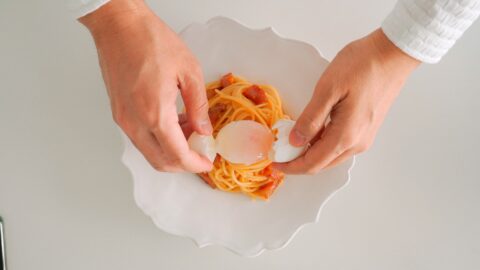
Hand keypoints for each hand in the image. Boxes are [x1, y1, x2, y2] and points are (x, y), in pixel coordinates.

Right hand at [79, 0, 212, 171]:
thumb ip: (199, 106)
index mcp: (154, 112)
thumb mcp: (189, 71)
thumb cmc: (149, 40)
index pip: (177, 155)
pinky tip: (173, 122)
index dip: (195, 164)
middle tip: (201, 152)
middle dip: (183, 164)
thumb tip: (204, 129)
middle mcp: (134, 121)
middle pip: (160, 162)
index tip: (208, 162)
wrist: (119, 25)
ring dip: (170, 151)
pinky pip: (140, 138)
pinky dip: (158, 139)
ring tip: (190, 131)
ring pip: (149, 152)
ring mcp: (123, 119)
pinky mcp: (119, 112)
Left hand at [275, 29, 419, 173]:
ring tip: (292, 140)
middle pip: (322, 164)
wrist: (393, 54)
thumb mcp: (328, 89)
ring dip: (311, 154)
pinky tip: (312, 131)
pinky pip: (340, 145)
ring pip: (331, 156)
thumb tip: (295, 141)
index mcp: (345, 136)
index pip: (312, 164)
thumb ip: (311, 119)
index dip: (291, 167)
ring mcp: (364, 137)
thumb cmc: (362, 65)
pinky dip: (323, 144)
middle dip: (298, 162)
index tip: (274, 163)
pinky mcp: (367, 129)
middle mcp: (357, 143)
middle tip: (279, 151)